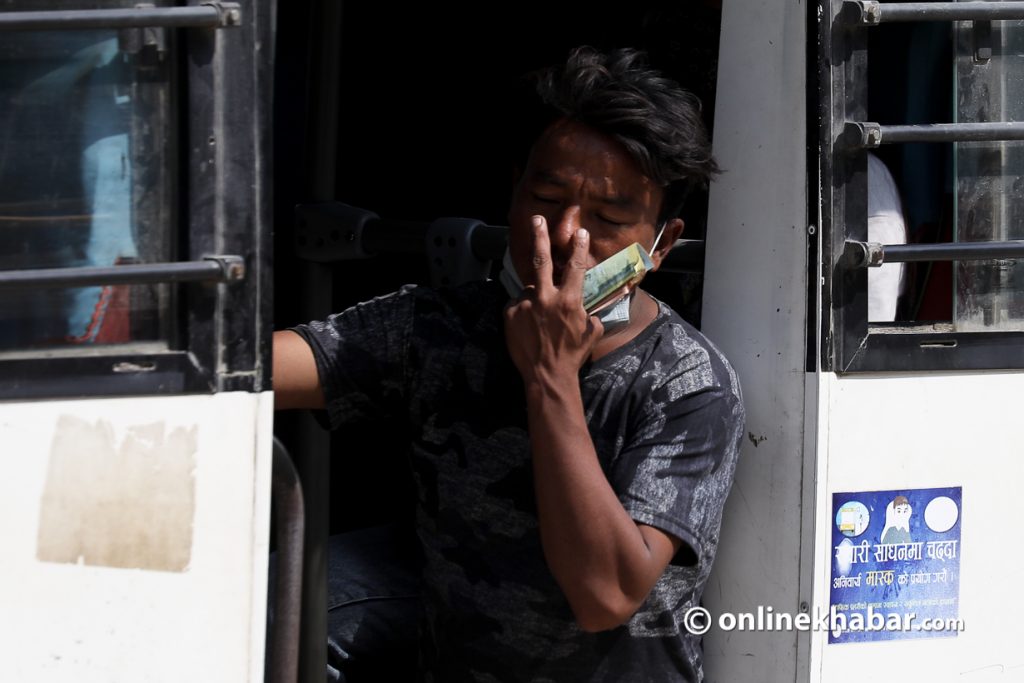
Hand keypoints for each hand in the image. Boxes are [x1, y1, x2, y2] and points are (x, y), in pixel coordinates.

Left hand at [503, 216, 603, 384]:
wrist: (547, 375)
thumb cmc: (573, 354)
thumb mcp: (592, 331)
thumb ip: (592, 312)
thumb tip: (596, 305)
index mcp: (569, 300)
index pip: (576, 267)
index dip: (579, 248)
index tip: (580, 232)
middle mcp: (545, 298)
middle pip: (540, 260)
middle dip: (539, 237)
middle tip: (536, 220)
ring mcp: (525, 304)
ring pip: (530, 289)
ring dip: (535, 298)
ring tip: (539, 319)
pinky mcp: (510, 313)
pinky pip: (518, 305)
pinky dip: (523, 311)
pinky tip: (529, 327)